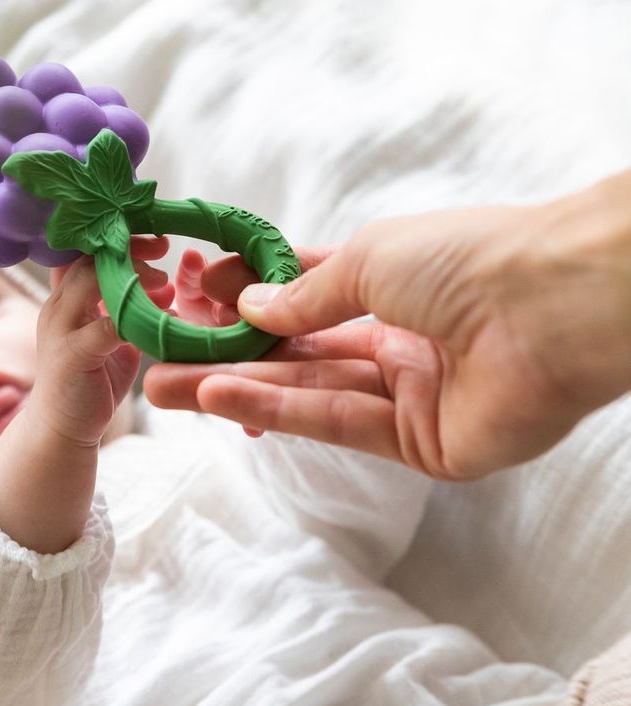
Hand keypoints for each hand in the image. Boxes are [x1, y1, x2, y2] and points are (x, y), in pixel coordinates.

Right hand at [31, 235, 169, 448]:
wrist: (61, 429)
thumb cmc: (88, 382)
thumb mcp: (107, 337)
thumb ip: (126, 310)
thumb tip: (162, 289)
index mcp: (65, 299)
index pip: (83, 251)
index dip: (116, 238)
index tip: (152, 238)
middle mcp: (57, 308)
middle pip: (87, 258)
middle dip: (128, 248)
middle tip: (163, 248)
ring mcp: (60, 330)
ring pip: (89, 283)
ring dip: (131, 277)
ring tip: (163, 283)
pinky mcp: (71, 356)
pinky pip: (103, 327)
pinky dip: (134, 319)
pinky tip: (160, 317)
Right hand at [145, 172, 630, 479]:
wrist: (552, 308)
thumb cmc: (468, 260)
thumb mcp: (368, 260)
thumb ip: (304, 294)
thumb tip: (247, 303)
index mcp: (394, 282)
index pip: (305, 292)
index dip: (246, 294)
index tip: (187, 295)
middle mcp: (400, 338)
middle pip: (297, 352)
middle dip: (224, 354)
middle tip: (154, 358)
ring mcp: (411, 396)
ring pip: (308, 393)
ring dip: (234, 389)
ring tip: (163, 388)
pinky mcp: (423, 446)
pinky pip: (339, 425)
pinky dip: (279, 412)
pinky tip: (221, 399)